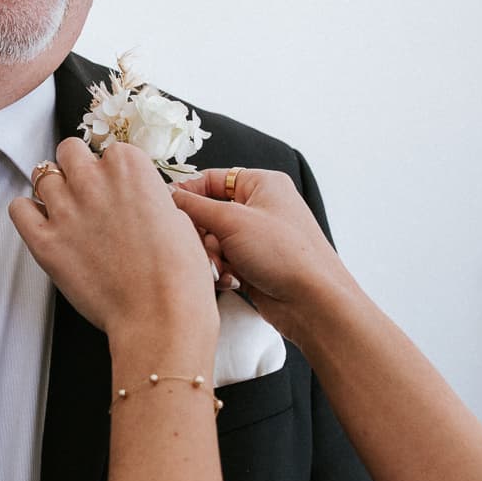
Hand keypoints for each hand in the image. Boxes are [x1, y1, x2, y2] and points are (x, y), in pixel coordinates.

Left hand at [10, 137, 219, 349]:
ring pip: (42, 176)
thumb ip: (149, 199)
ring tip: (65, 209)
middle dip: (76, 168)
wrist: (159, 314)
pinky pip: (19, 209)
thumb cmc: (177, 275)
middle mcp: (93, 181)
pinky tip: (41, 223)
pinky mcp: (45, 241)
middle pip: (69, 152)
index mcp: (130, 167)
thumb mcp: (178, 219)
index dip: (111, 170)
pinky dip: (27, 213)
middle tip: (86, 191)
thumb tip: (140, 203)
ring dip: (52, 189)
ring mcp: (66, 209)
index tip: (115, 188)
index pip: (109, 150)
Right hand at [169, 167, 358, 343]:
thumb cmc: (284, 253)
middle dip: (203, 235)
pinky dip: (223, 271)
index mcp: (262, 184)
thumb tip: (168, 195)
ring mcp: (259, 238)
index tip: (168, 209)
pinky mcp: (256, 264)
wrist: (313, 302)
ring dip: (212, 257)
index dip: (188, 193)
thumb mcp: (232, 221)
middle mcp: (262, 208)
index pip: (212, 179)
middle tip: (203, 247)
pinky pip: (224, 262)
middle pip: (210, 213)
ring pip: (214, 241)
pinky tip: (231, 282)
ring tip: (222, 269)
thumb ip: (194, 206)